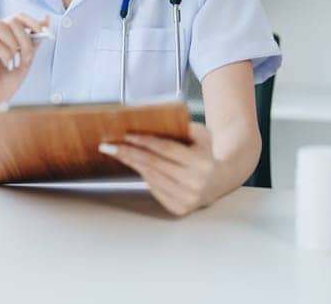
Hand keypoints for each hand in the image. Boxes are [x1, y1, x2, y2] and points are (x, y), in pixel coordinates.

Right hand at [0, 12, 48, 105]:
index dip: (31, 21)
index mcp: (0, 35)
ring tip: (15, 59)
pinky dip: (5, 53)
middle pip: (9, 20)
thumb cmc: (4, 83)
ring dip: (13, 43)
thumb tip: (46, 22)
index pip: (16, 17)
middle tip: (27, 55)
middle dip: (25, 37)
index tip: (43, 31)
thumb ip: (33, 43)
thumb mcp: (25, 61)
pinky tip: (7, 64)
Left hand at [100, 122, 218, 216]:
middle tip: (109, 145)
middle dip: (129, 153)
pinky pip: (154, 189)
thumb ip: (183, 127)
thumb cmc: (206, 153)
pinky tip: (132, 165)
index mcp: (202, 163)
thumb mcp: (202, 136)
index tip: (126, 135)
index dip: (144, 141)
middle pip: (154, 164)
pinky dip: (142, 176)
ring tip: (115, 153)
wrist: (221, 179)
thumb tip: (151, 121)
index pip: (166, 150)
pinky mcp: (180, 208)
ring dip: (131, 164)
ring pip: (151, 177)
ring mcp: (188, 199)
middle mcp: (195, 183)